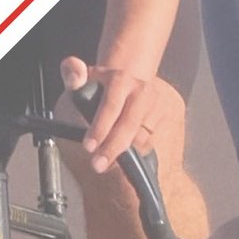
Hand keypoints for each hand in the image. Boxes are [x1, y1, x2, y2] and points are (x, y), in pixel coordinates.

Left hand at [57, 56, 176, 175]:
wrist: (129, 80)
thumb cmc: (101, 84)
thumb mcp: (83, 75)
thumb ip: (72, 73)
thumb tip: (76, 76)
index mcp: (121, 79)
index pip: (111, 106)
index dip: (100, 128)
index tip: (88, 147)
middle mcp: (143, 91)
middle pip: (129, 125)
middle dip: (112, 148)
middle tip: (97, 165)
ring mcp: (157, 104)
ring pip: (141, 137)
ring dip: (123, 152)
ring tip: (105, 160)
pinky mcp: (165, 116)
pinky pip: (149, 142)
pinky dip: (134, 151)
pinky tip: (120, 152)